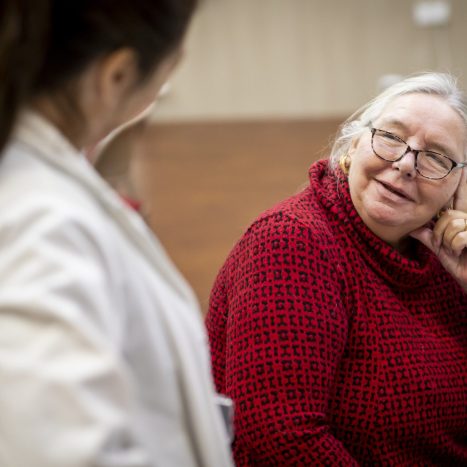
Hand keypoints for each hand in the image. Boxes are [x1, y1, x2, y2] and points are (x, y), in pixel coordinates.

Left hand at [410, 168, 466, 292]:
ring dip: (451, 244)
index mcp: (461, 221)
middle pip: (446, 218)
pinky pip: (460, 237)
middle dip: (442, 236)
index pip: (443, 213)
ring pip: (452, 226)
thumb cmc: (464, 268)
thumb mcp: (442, 252)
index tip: (437, 235)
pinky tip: (464, 254)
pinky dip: (458, 248)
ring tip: (459, 252)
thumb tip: (413, 228)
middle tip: (450, 248)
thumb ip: (429, 238)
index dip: (436, 223)